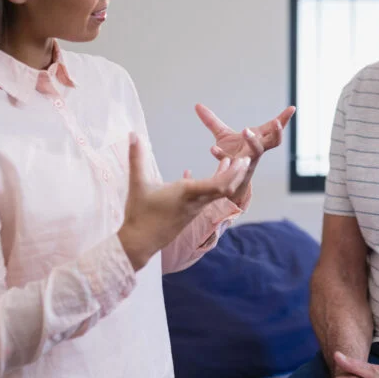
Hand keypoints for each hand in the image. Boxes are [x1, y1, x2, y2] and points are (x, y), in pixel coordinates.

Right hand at [118, 133, 248, 269]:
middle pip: (224, 188)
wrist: (140, 243)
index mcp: (187, 194)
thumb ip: (136, 157)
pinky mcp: (190, 214)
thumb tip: (132, 133)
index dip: (233, 172)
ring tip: (228, 160)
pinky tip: (204, 176)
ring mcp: (194, 210)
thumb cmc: (139, 214)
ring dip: (225, 177)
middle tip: (246, 158)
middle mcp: (196, 202)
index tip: (243, 160)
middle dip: (236, 173)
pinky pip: (207, 198)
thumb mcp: (137, 184)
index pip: (218, 184)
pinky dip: (213, 185)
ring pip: (216, 193)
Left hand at [195, 104, 294, 205]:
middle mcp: (256, 151)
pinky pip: (230, 161)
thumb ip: (211, 121)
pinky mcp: (235, 169)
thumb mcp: (222, 135)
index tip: (292, 108)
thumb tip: (197, 105)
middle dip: (277, 132)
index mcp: (258, 140)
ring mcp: (247, 160)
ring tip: (245, 130)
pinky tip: (212, 148)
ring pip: (257, 151)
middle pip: (274, 141)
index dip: (284, 120)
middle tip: (275, 122)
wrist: (226, 179)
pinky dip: (221, 154)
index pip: (274, 129)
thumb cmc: (230, 155)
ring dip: (253, 141)